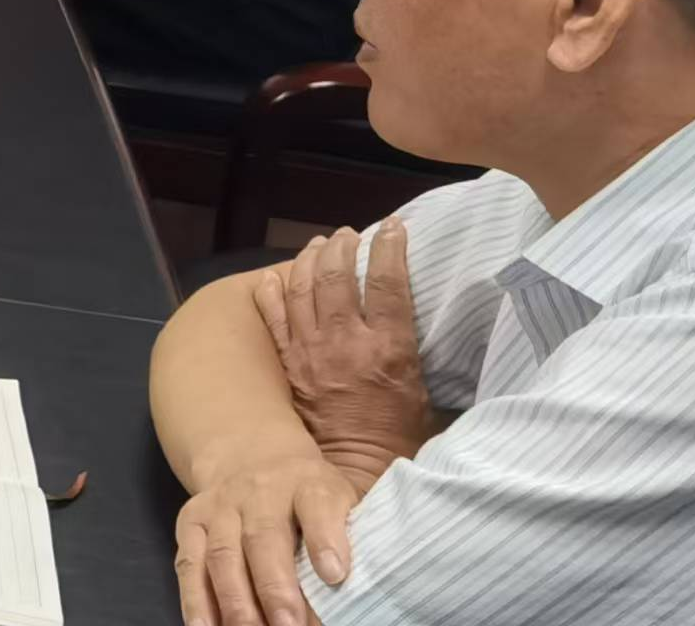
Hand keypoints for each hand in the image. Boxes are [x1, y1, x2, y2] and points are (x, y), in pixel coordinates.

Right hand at [172, 442, 358, 625]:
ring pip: (223, 554)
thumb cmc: (307, 500)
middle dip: (274, 587)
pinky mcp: (191, 522)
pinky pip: (189, 564)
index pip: (317, 505)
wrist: (252, 461)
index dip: (325, 539)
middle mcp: (259, 491)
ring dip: (235, 601)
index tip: (335, 576)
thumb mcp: (337, 503)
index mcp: (307, 484)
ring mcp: (220, 506)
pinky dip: (195, 600)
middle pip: (263, 537)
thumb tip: (347, 597)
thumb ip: (344, 539)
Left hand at [257, 222, 430, 483]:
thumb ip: (410, 349)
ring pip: (303, 289)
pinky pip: (274, 319)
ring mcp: (311, 351)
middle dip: (343, 246)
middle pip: (338, 276)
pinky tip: (272, 276)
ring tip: (319, 244)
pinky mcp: (290, 364)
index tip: (393, 227)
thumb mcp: (423, 391)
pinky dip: (272, 293)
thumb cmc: (398, 435)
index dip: (389, 248)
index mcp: (387, 348)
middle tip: (348, 234)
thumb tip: (411, 318)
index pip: (387, 283)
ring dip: (310, 260)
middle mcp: (345, 342)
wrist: (356, 468)